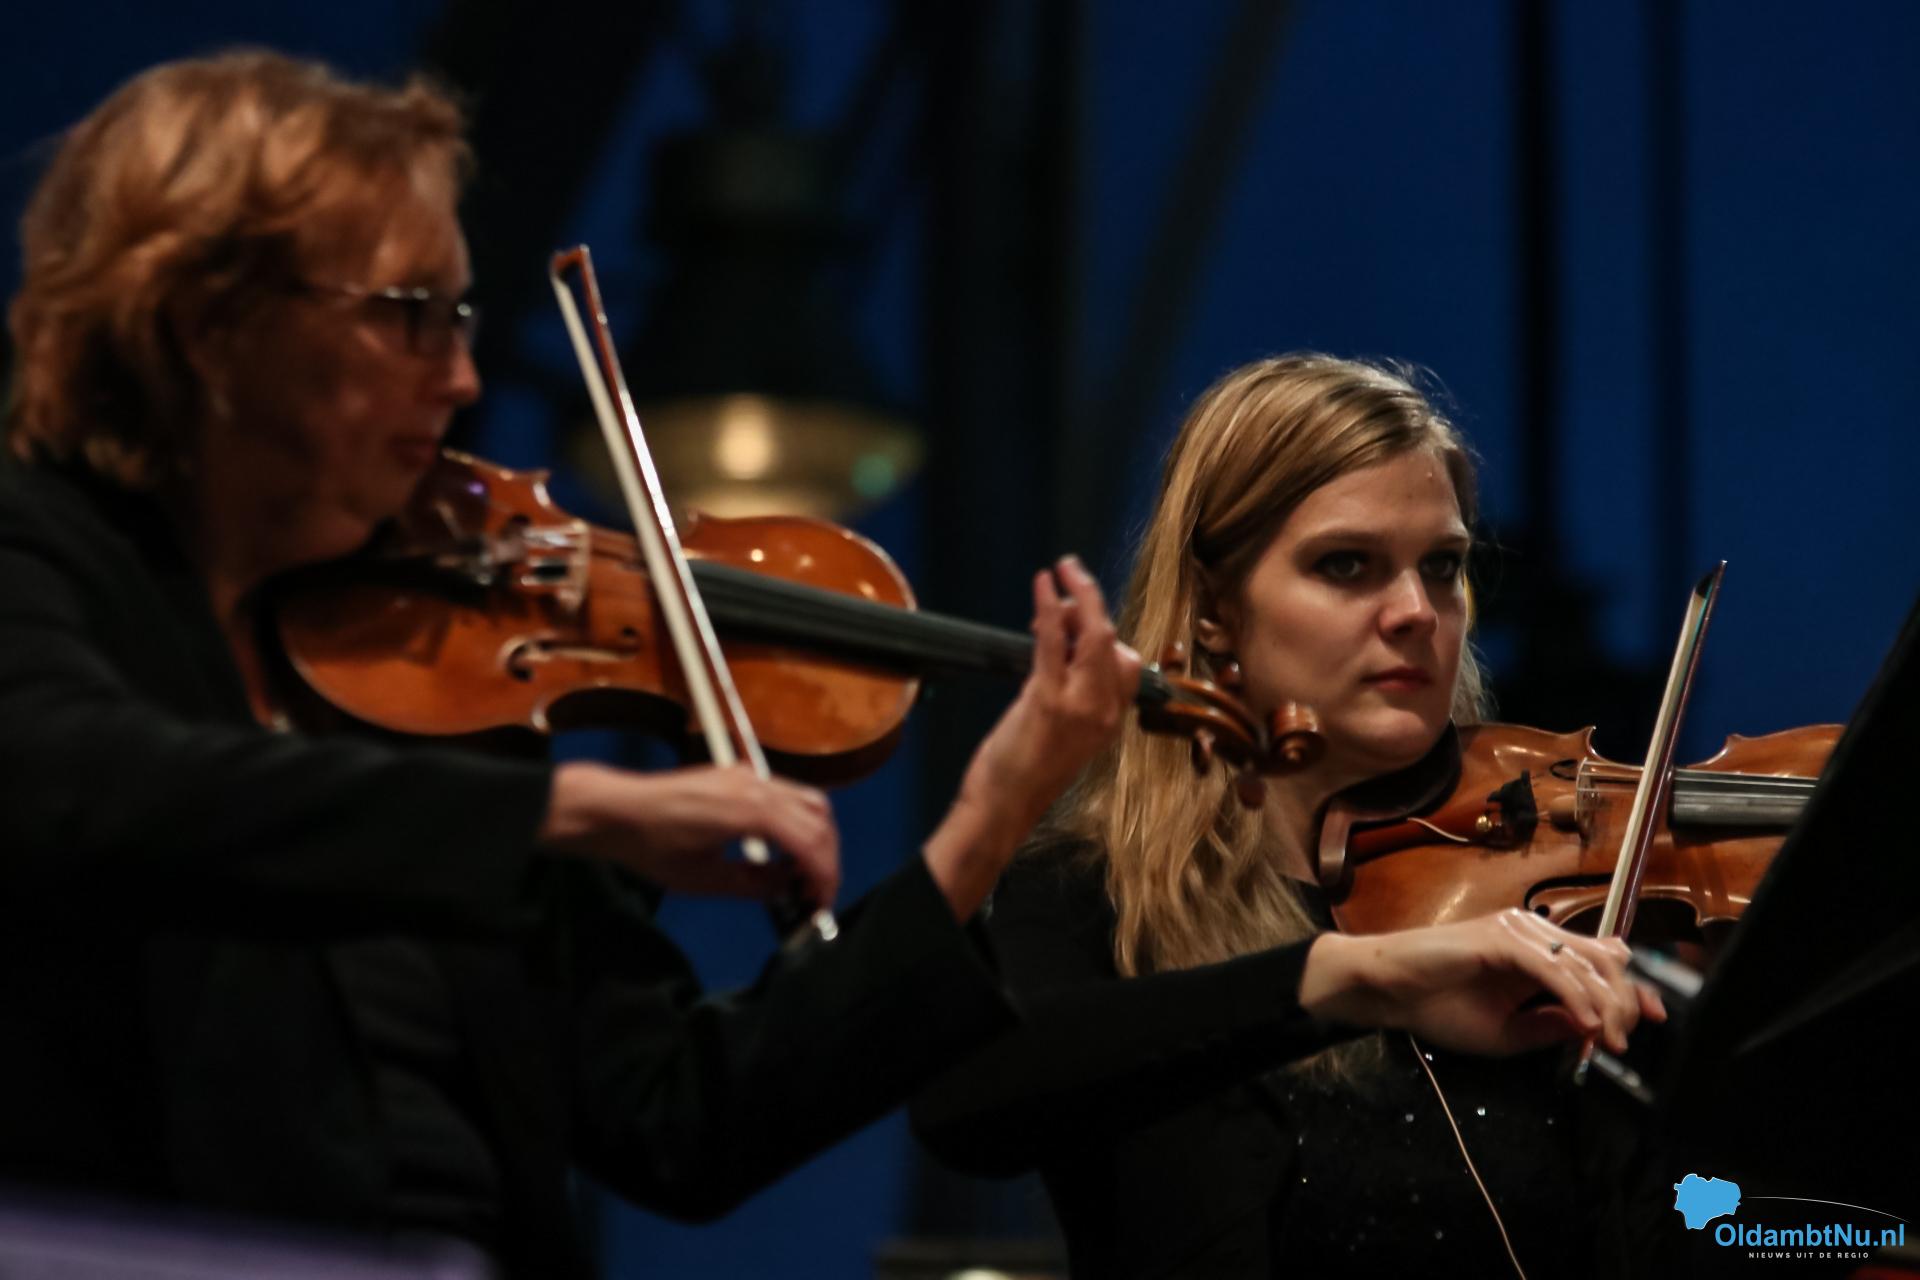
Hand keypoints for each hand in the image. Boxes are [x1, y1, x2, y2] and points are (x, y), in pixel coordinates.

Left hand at [538, 761, 838, 908]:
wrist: (615, 810)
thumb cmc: (651, 846)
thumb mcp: (703, 879)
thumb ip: (754, 885)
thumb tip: (788, 889)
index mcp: (749, 810)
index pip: (809, 841)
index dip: (823, 875)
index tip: (822, 904)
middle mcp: (755, 784)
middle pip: (818, 816)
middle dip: (825, 857)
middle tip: (817, 892)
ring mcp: (747, 775)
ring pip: (807, 800)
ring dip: (815, 837)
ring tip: (803, 873)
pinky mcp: (737, 775)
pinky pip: (784, 793)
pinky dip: (796, 821)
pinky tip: (782, 849)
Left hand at [923, 555, 1143, 918]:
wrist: (1003, 809)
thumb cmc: (1024, 774)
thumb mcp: (1060, 735)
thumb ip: (1069, 694)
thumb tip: (1062, 653)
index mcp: (1111, 720)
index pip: (1126, 662)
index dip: (1101, 632)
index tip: (1070, 621)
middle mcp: (1104, 710)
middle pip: (1113, 641)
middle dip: (1092, 601)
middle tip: (1071, 575)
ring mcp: (1079, 705)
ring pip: (1095, 635)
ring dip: (1079, 596)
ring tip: (1057, 577)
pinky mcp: (1047, 699)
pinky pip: (1055, 641)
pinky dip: (1051, 605)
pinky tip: (1045, 581)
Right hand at [1298, 910, 1667, 1056]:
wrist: (1388, 992)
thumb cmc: (1437, 1007)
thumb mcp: (1507, 1032)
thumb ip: (1550, 1026)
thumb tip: (1596, 1027)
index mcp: (1538, 952)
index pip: (1602, 959)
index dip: (1633, 987)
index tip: (1655, 1020)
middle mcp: (1534, 933)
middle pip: (1605, 958)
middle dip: (1626, 1000)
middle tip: (1626, 1040)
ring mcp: (1518, 931)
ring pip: (1584, 962)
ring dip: (1606, 1004)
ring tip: (1609, 1040)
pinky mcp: (1501, 938)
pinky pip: (1553, 967)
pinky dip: (1575, 997)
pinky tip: (1584, 1023)